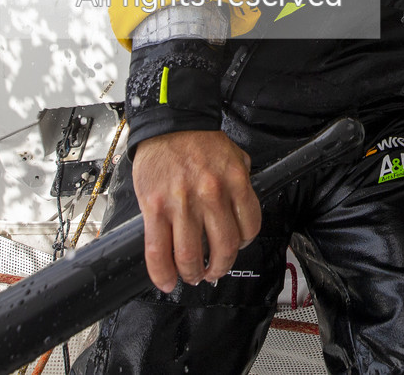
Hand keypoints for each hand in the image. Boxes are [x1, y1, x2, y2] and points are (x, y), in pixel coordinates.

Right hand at [132, 130, 260, 290]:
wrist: (169, 122)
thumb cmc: (199, 140)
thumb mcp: (233, 155)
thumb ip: (241, 182)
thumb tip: (242, 209)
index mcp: (235, 181)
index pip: (249, 227)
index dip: (243, 244)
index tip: (235, 248)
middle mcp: (210, 194)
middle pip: (223, 247)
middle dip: (220, 267)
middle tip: (214, 272)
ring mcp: (181, 203)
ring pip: (191, 255)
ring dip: (193, 274)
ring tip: (192, 276)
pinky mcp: (154, 207)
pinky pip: (158, 250)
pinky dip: (162, 273)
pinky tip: (167, 281)